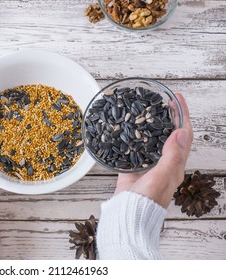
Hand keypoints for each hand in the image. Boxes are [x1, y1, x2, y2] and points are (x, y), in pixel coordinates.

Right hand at [115, 93, 192, 207]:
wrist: (128, 212)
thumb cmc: (148, 198)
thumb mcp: (162, 176)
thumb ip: (171, 156)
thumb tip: (180, 132)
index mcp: (175, 163)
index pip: (183, 134)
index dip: (182, 115)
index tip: (178, 99)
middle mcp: (164, 161)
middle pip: (169, 133)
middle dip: (169, 115)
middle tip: (163, 100)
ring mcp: (148, 163)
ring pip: (153, 138)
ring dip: (153, 122)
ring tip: (148, 109)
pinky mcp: (133, 165)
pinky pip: (135, 146)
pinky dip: (134, 134)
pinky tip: (128, 126)